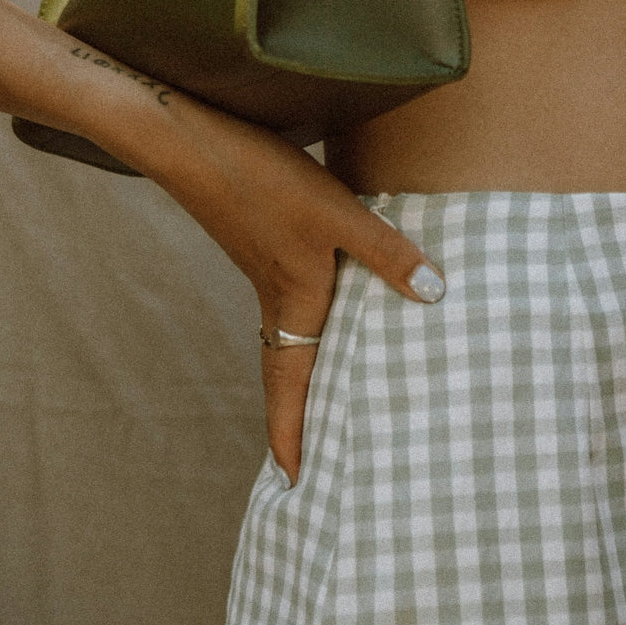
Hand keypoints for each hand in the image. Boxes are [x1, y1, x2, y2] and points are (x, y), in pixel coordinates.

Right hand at [144, 104, 443, 484]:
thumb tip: (435, 295)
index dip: (290, 435)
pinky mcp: (261, 240)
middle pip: (284, 371)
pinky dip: (306, 322)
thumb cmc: (263, 183)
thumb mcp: (338, 215)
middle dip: (296, 414)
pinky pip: (285, 301)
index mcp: (292, 302)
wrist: (191, 140)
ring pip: (285, 335)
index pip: (289, 387)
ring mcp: (263, 267)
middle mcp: (273, 296)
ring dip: (302, 369)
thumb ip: (387, 253)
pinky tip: (330, 302)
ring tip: (330, 390)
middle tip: (311, 453)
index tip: (291, 484)